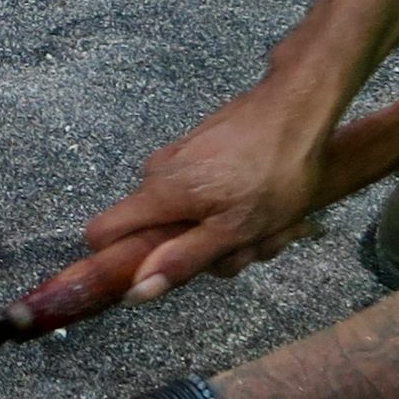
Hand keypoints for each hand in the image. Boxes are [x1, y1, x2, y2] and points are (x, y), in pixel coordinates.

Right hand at [59, 75, 344, 312]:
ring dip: (226, 231)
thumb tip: (135, 291)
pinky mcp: (201, 148)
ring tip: (268, 223)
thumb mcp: (235, 229)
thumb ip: (183, 260)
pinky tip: (266, 202)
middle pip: (157, 231)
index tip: (164, 271)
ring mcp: (179, 157)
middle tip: (248, 246)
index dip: (121, 259)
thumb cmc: (273, 172)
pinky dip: (232, 206)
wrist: (297, 108)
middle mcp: (158, 171)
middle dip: (201, 250)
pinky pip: (204, 193)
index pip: (101, 232)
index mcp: (158, 193)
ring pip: (188, 214)